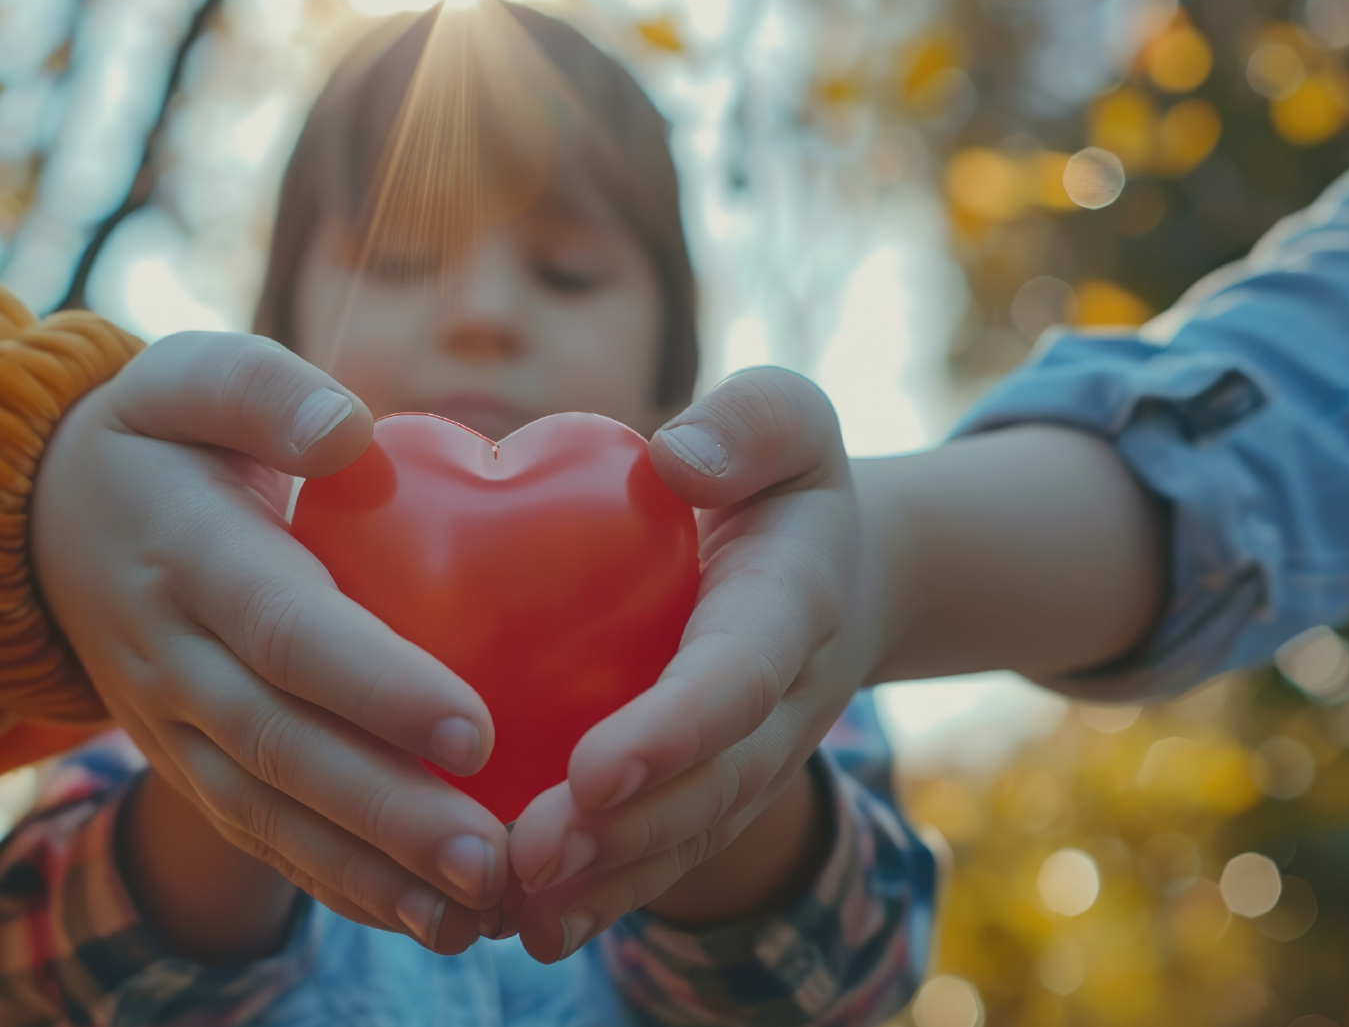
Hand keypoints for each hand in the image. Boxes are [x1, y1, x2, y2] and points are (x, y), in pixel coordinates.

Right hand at [32, 332, 510, 953]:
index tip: (473, 730)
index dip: (374, 685)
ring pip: (267, 813)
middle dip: (388, 812)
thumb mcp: (190, 375)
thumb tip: (349, 431)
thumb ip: (265, 393)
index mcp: (187, 551)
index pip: (284, 630)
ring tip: (473, 913)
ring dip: (370, 873)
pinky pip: (257, 836)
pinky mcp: (183, 765)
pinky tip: (424, 918)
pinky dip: (337, 885)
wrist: (41, 518)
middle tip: (491, 858)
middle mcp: (170, 654)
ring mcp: (168, 724)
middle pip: (282, 747)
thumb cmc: (158, 435)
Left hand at [504, 367, 880, 961]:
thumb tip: (677, 458)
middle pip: (710, 783)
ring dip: (606, 881)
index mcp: (791, 606)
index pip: (737, 676)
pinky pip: (663, 851)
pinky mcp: (708, 790)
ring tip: (516, 912)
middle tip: (530, 856)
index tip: (598, 770)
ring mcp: (749, 760)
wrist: (832, 569)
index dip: (675, 730)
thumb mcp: (791, 420)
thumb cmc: (781, 480)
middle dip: (626, 830)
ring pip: (684, 835)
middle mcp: (779, 704)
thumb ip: (752, 423)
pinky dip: (602, 895)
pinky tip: (525, 927)